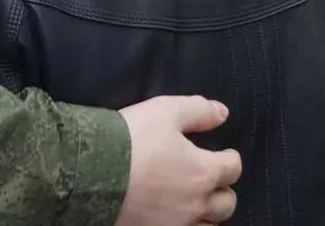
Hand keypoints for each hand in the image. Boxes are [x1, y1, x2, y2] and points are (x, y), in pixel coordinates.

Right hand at [116, 96, 241, 224]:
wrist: (92, 170)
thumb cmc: (132, 138)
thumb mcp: (165, 111)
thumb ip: (198, 111)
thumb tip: (222, 113)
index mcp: (203, 172)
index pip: (232, 168)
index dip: (231, 158)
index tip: (226, 154)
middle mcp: (196, 203)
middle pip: (226, 204)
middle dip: (223, 189)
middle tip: (212, 179)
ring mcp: (176, 223)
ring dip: (208, 213)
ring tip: (197, 201)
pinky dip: (186, 225)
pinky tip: (175, 216)